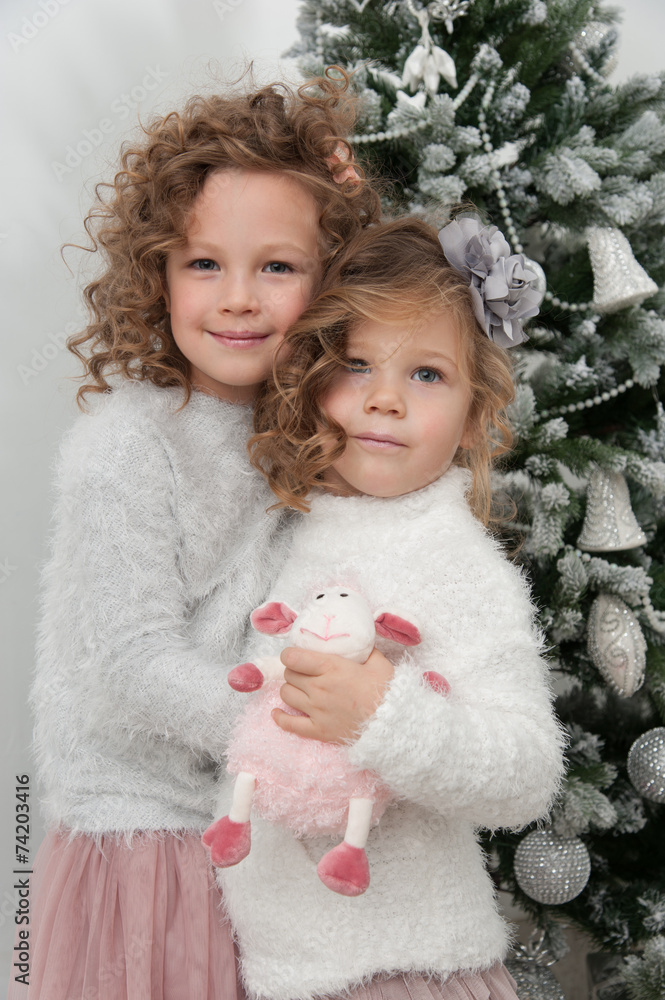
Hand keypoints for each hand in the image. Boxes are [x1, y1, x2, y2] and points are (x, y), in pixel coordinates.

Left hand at [272, 647, 394, 743]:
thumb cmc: (386, 691)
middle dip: (293, 671)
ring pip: (286, 695)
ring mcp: (316, 710)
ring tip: (299, 689)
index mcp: (331, 668)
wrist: (392, 724)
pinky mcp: (318, 730)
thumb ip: (364, 650)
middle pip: (289, 675)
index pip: (293, 657)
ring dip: (290, 690)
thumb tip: (358, 641)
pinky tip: (278, 713)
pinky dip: (280, 718)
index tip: (294, 655)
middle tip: (304, 672)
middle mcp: (319, 688)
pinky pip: (289, 724)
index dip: (290, 654)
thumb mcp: (378, 662)